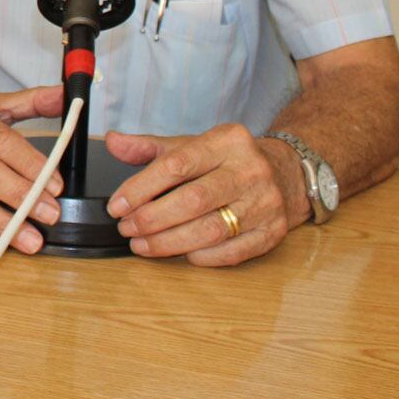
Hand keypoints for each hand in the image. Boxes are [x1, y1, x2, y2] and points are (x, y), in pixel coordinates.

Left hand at [105, 123, 300, 266]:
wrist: (285, 173)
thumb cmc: (226, 161)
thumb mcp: (191, 145)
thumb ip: (149, 147)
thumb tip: (113, 142)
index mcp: (227, 141)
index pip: (177, 164)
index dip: (142, 188)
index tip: (117, 205)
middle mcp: (250, 170)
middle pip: (193, 200)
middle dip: (153, 218)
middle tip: (127, 228)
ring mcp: (266, 203)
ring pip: (212, 229)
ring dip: (170, 242)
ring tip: (142, 245)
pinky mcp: (274, 232)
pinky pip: (233, 251)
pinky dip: (203, 256)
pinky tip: (181, 254)